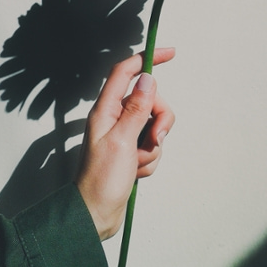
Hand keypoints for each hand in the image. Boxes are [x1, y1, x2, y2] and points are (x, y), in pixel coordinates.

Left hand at [75, 48, 174, 239]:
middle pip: (150, 101)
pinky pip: (152, 146)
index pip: (126, 72)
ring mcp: (124, 135)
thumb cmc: (101, 180)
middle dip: (159, 122)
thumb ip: (137, 108)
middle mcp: (114, 118)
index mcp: (106, 110)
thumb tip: (147, 78)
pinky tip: (136, 172)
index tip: (171, 53)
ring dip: (153, 146)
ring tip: (138, 162)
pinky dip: (150, 159)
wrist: (96, 214)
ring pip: (154, 126)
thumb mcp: (122, 141)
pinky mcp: (131, 151)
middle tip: (152, 141)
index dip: (147, 58)